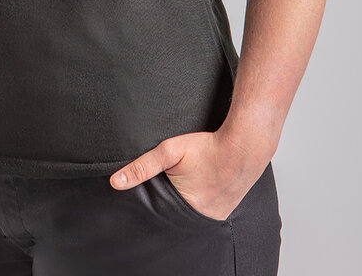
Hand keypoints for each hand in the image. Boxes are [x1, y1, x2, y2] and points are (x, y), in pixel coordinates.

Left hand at [109, 128, 268, 221]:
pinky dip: (201, 201)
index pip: (161, 213)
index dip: (156, 203)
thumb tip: (116, 182)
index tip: (155, 194)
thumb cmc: (207, 146)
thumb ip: (142, 167)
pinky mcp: (226, 210)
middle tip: (175, 183)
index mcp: (187, 208)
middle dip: (171, 202)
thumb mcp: (169, 151)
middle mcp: (203, 217)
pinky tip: (203, 186)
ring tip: (191, 183)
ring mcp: (217, 216)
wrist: (245, 144)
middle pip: (177, 214)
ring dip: (187, 202)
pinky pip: (207, 211)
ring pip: (192, 214)